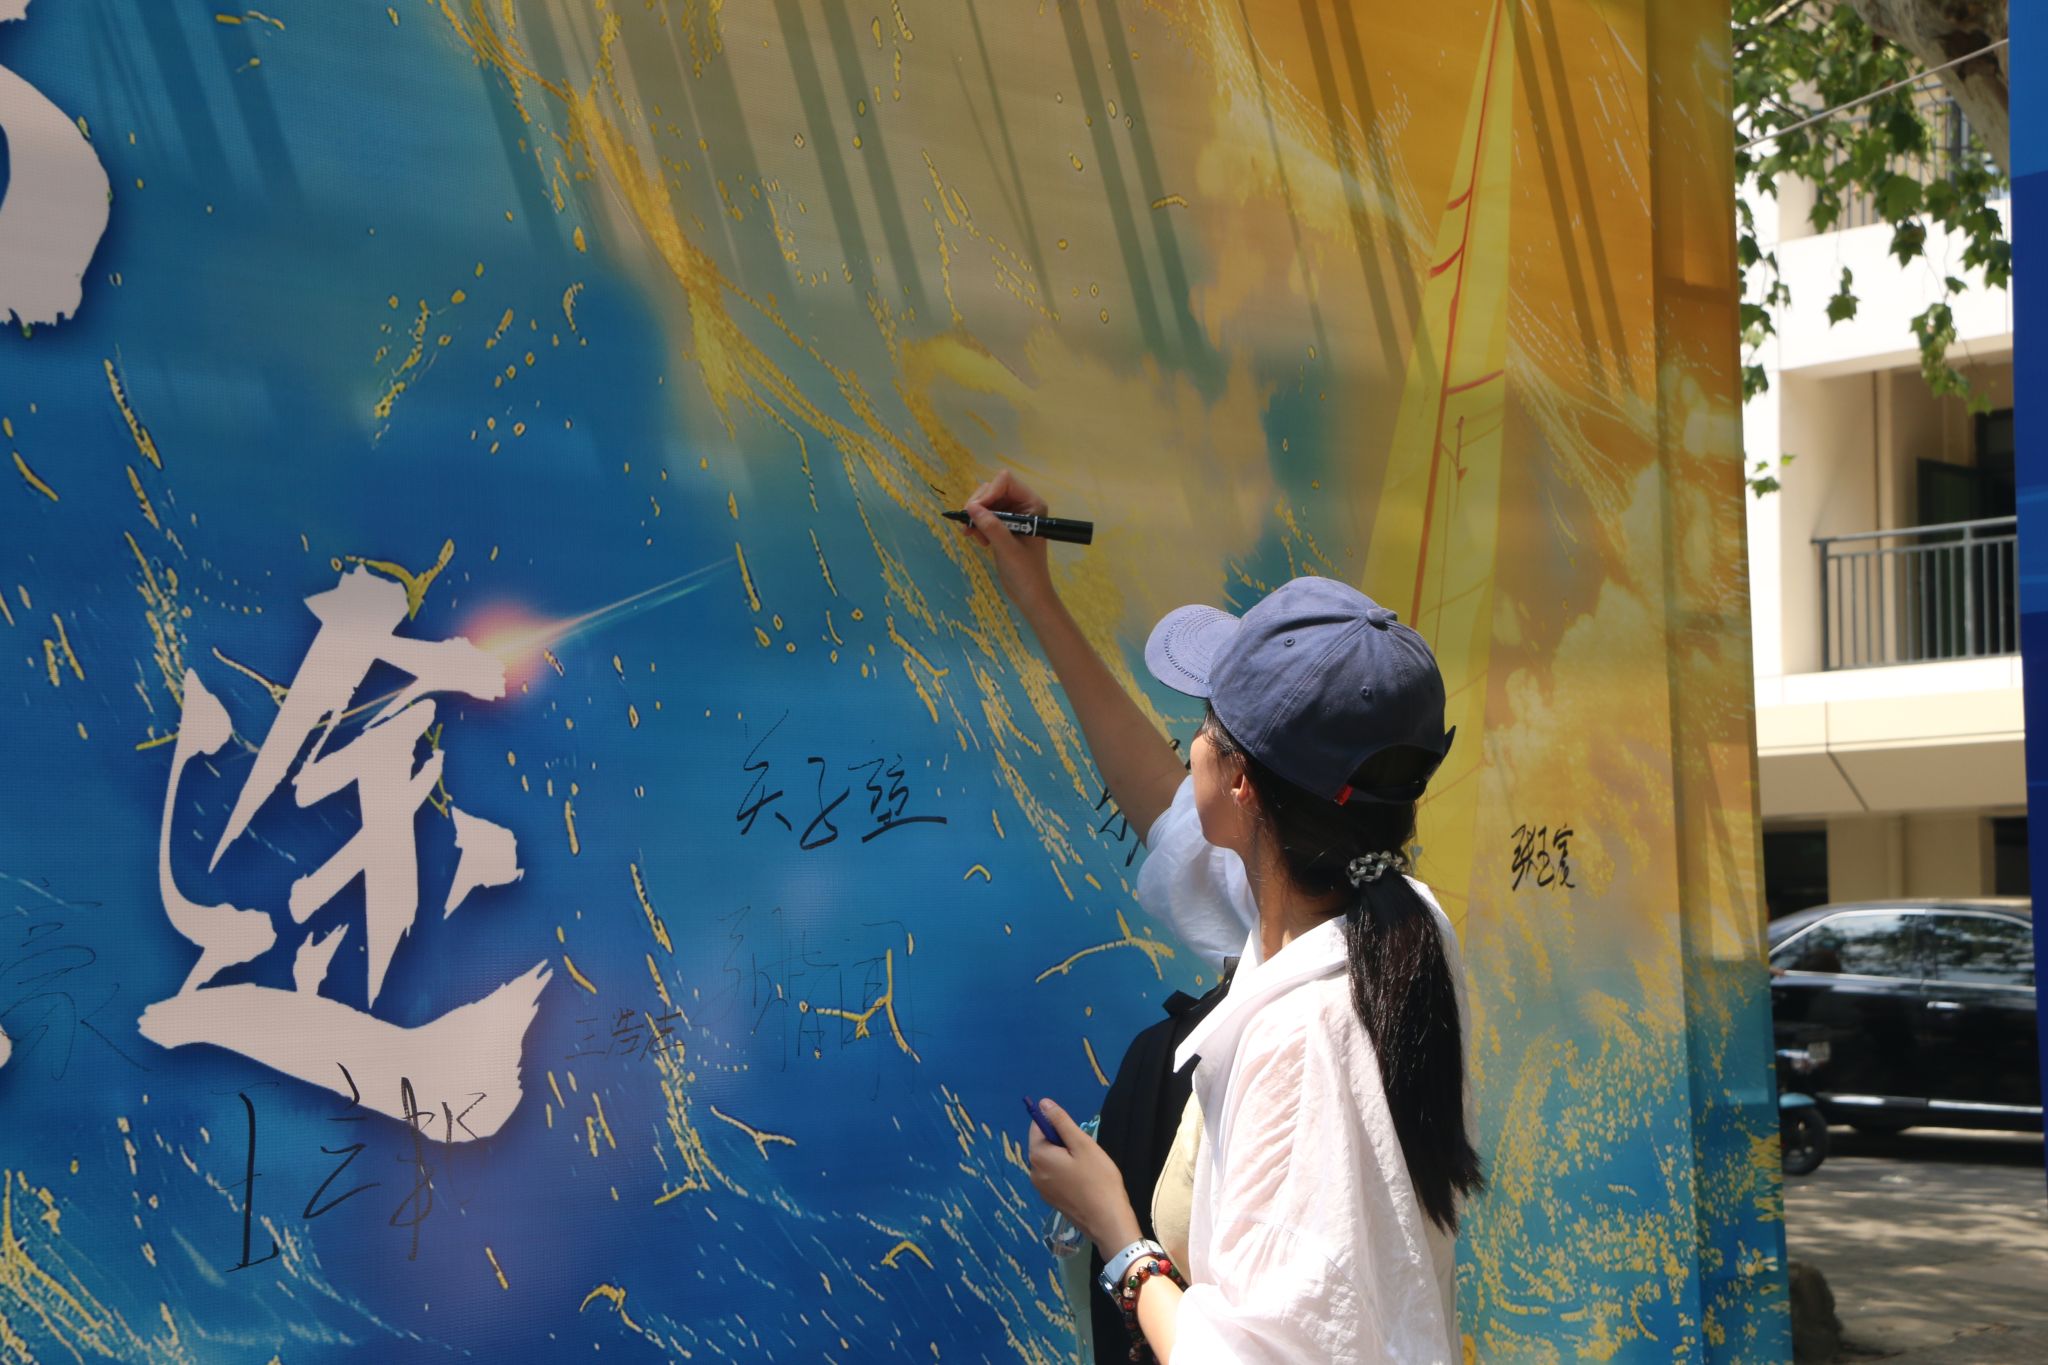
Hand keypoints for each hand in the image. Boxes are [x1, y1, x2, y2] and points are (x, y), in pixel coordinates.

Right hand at [959, 470, 1052, 608]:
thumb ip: (991, 526)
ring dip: (975, 516)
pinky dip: (976, 524)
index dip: (988, 493)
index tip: (976, 512)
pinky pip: (983, 514)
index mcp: (1032, 504)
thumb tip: (971, 507)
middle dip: (978, 506)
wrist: (1029, 594)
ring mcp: (1012, 514)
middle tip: (970, 526)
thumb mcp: (1007, 549)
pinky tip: (977, 539)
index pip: (1006, 481)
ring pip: (985, 501)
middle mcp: (1023, 504)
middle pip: (992, 489)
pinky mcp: (1003, 525)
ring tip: (974, 536)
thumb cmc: (1026, 573)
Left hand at [1027, 1098, 1141, 1253]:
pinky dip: (1067, 1174)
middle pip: (1044, 1144)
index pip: (1038, 1126)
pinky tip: (1085, 1182)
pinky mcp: (1051, 1200)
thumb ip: (1061, 1122)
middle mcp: (1033, 1172)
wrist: (1107, 1221)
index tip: (1077, 1137)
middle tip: (1086, 1154)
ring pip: (1051, 1161)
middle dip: (1063, 1143)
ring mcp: (1041, 1188)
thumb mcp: (1082, 1144)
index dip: (1058, 1126)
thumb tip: (1043, 1103)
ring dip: (1066, 1159)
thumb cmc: (1098, 1179)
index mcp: (1038, 1155)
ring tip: (1087, 1169)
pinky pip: (1054, 1176)